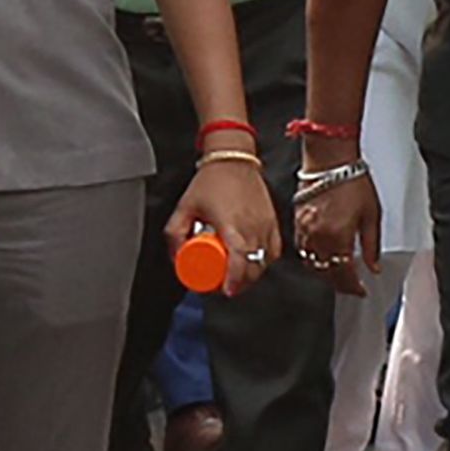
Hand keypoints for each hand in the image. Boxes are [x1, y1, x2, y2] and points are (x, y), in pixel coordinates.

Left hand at [168, 162, 281, 297]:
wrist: (233, 159)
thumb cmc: (211, 181)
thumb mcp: (184, 208)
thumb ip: (175, 234)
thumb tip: (177, 257)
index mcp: (232, 223)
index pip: (239, 258)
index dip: (234, 279)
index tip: (226, 290)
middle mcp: (253, 225)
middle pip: (253, 266)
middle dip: (240, 282)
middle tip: (224, 287)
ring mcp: (266, 223)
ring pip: (265, 260)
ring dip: (252, 273)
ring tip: (237, 277)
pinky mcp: (273, 221)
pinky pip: (274, 249)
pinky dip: (265, 260)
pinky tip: (254, 262)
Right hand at [292, 161, 382, 296]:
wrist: (330, 159)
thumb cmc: (352, 180)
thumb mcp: (372, 214)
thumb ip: (371, 244)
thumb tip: (373, 266)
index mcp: (338, 236)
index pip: (343, 273)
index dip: (352, 287)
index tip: (360, 291)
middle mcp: (317, 237)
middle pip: (326, 273)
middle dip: (339, 284)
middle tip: (351, 287)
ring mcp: (304, 230)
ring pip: (312, 264)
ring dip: (325, 273)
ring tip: (339, 275)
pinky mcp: (296, 222)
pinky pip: (302, 250)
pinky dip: (313, 259)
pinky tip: (322, 258)